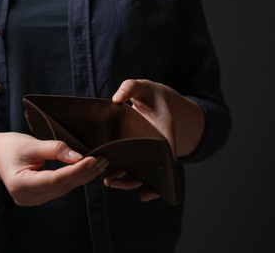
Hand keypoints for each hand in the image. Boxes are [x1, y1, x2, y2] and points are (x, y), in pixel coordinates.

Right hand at [0, 133, 108, 205]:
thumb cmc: (11, 146)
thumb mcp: (31, 144)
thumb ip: (54, 150)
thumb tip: (79, 157)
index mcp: (20, 185)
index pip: (55, 180)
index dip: (76, 170)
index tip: (93, 159)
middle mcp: (28, 197)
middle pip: (63, 186)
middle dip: (84, 173)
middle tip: (104, 159)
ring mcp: (34, 200)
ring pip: (65, 188)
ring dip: (84, 176)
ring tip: (101, 162)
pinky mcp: (41, 196)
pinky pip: (62, 188)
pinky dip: (76, 178)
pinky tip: (89, 169)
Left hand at [106, 79, 176, 201]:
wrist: (152, 98)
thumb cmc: (148, 93)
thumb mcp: (141, 87)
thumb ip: (130, 88)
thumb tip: (116, 98)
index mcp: (163, 130)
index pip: (166, 152)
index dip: (162, 170)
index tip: (153, 186)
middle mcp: (157, 145)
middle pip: (151, 169)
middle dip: (134, 181)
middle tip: (112, 181)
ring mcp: (146, 151)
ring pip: (140, 172)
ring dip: (126, 181)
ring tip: (108, 181)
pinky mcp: (136, 152)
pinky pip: (133, 169)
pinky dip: (124, 177)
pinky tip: (110, 179)